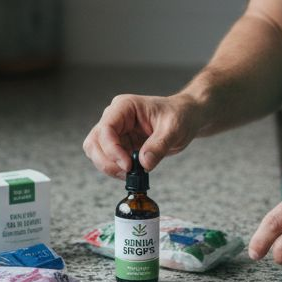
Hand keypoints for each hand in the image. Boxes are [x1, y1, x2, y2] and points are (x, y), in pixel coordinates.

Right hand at [82, 93, 204, 176]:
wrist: (186, 118)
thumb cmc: (180, 115)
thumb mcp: (174, 129)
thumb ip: (159, 145)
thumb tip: (144, 163)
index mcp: (124, 107)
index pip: (106, 128)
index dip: (112, 149)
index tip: (128, 165)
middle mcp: (115, 118)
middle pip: (95, 142)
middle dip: (107, 161)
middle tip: (127, 173)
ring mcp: (115, 132)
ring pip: (96, 153)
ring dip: (110, 167)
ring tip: (132, 174)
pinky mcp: (120, 145)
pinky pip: (109, 160)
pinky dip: (117, 170)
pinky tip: (133, 172)